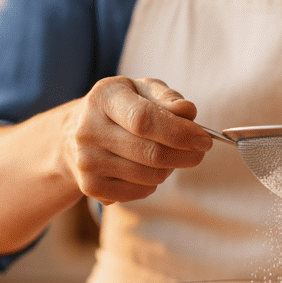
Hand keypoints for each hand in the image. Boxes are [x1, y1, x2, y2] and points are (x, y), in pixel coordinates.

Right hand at [62, 77, 212, 204]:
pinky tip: (146, 168)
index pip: (143, 120)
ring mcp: (86, 161)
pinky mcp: (90, 187)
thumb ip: (167, 98)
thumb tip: (187, 112)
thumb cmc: (122, 107)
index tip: (204, 139)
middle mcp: (88, 130)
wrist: (77, 132)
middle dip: (185, 155)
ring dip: (170, 168)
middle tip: (200, 151)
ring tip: (167, 155)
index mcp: (104, 98)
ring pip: (149, 176)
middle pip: (150, 153)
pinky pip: (140, 192)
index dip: (179, 132)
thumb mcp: (143, 90)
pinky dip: (154, 183)